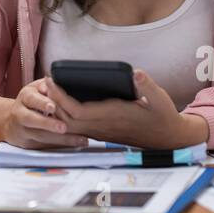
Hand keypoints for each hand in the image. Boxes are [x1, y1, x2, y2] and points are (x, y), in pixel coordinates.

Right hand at [1, 79, 89, 148]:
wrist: (11, 121)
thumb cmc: (31, 101)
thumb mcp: (36, 89)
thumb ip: (47, 86)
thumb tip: (55, 82)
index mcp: (25, 97)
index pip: (32, 99)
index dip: (42, 103)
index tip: (53, 106)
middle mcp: (20, 114)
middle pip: (32, 119)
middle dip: (48, 123)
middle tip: (63, 127)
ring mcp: (22, 130)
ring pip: (40, 136)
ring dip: (60, 139)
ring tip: (78, 139)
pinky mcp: (28, 144)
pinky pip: (44, 146)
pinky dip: (60, 146)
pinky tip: (75, 144)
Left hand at [42, 69, 186, 149]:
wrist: (168, 139)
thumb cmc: (163, 116)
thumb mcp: (160, 99)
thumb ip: (147, 85)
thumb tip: (136, 73)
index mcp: (113, 115)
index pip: (77, 110)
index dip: (60, 97)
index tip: (50, 80)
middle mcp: (103, 126)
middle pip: (67, 118)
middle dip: (52, 101)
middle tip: (45, 81)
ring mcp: (101, 132)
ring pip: (71, 125)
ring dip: (57, 109)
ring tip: (50, 89)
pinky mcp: (102, 133)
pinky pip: (78, 127)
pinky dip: (66, 115)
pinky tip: (62, 102)